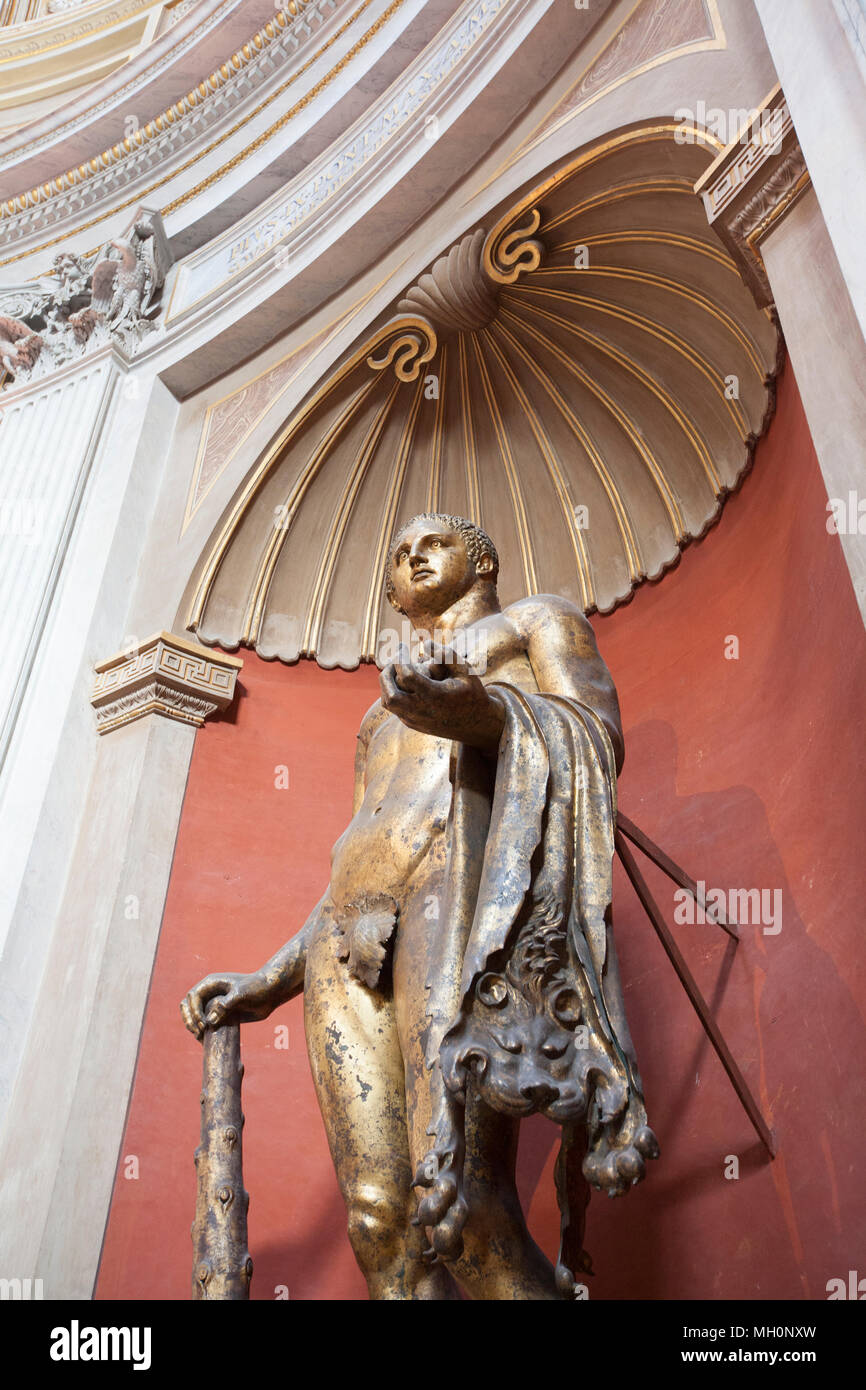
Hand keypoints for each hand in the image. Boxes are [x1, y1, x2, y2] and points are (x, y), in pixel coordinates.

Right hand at [180, 971, 276, 1039]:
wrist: (271, 993)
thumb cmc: (257, 989)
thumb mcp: (241, 994)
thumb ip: (226, 1005)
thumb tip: (209, 1020)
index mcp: (211, 983)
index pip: (193, 997)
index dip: (194, 1012)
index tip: (204, 1025)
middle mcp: (210, 993)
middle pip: (188, 1006)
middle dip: (189, 1020)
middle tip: (198, 1033)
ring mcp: (213, 1004)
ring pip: (194, 1015)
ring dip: (193, 1026)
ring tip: (201, 1039)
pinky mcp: (220, 1014)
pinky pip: (205, 1023)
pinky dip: (202, 1032)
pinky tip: (206, 1041)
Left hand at [379, 641, 504, 749]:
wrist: (476, 724)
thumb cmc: (471, 691)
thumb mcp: (465, 670)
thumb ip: (446, 655)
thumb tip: (425, 643)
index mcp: (436, 696)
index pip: (407, 675)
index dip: (400, 657)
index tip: (402, 645)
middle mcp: (423, 711)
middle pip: (391, 695)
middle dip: (386, 674)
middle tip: (393, 660)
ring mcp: (415, 720)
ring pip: (388, 703)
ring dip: (387, 684)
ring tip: (396, 669)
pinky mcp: (412, 724)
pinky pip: (394, 707)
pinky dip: (393, 691)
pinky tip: (402, 679)